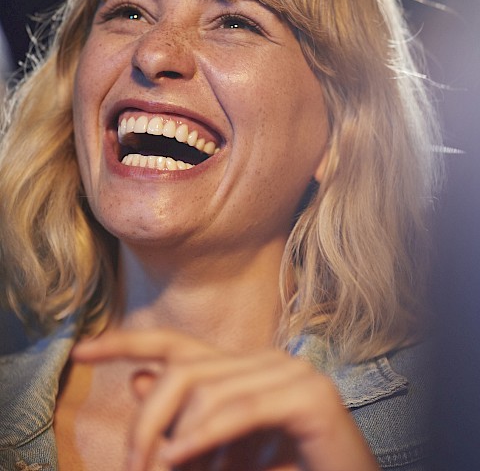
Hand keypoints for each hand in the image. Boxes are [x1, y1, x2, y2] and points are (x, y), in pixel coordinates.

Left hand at [72, 329, 380, 470]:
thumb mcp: (219, 451)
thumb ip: (183, 418)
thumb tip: (138, 381)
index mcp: (244, 368)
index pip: (176, 344)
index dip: (126, 342)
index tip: (80, 349)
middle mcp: (266, 359)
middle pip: (183, 368)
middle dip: (146, 417)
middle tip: (131, 465)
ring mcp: (289, 373)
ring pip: (206, 389)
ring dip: (174, 439)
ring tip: (160, 469)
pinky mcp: (309, 396)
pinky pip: (239, 410)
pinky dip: (204, 436)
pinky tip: (179, 456)